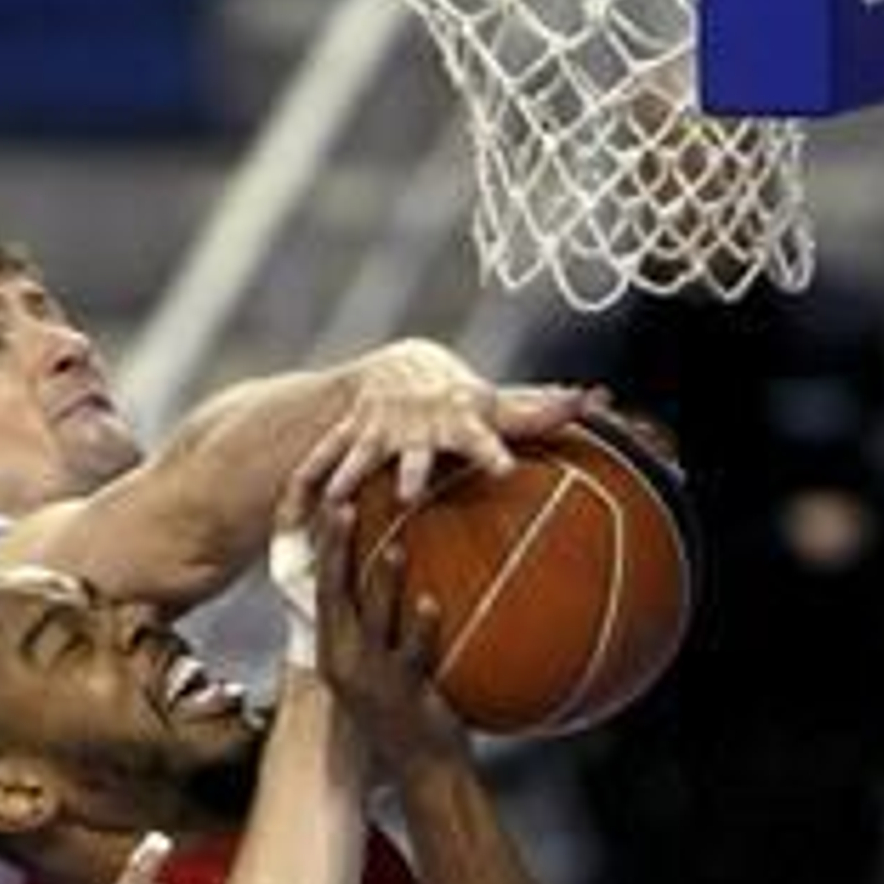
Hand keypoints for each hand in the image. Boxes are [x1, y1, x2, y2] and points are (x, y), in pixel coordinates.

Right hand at [309, 341, 592, 503]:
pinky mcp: (349, 437)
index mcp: (459, 418)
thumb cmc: (460, 398)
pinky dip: (306, 484)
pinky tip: (286, 514)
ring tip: (334, 502)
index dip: (493, 452)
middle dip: (410, 470)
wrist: (398, 368)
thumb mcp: (495, 403)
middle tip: (407, 495)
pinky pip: (324, 461)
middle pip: (416, 453)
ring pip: (361, 456)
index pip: (482, 436)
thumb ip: (539, 410)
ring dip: (348, 476)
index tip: (505, 472)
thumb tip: (597, 399)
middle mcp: (418, 425)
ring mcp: (379, 431)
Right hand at [312, 498, 460, 768]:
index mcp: (334, 652)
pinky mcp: (405, 692)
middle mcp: (345, 662)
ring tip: (394, 547)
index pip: (324, 590)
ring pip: (375, 620)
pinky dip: (422, 626)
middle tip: (344, 505)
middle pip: (337, 595)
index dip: (326, 547)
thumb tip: (386, 577)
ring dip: (383, 582)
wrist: (423, 767)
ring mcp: (373, 678)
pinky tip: (431, 602)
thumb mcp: (378, 666)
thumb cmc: (404, 712)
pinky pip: (413, 651)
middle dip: (339, 549)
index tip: (331, 504)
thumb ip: (375, 627)